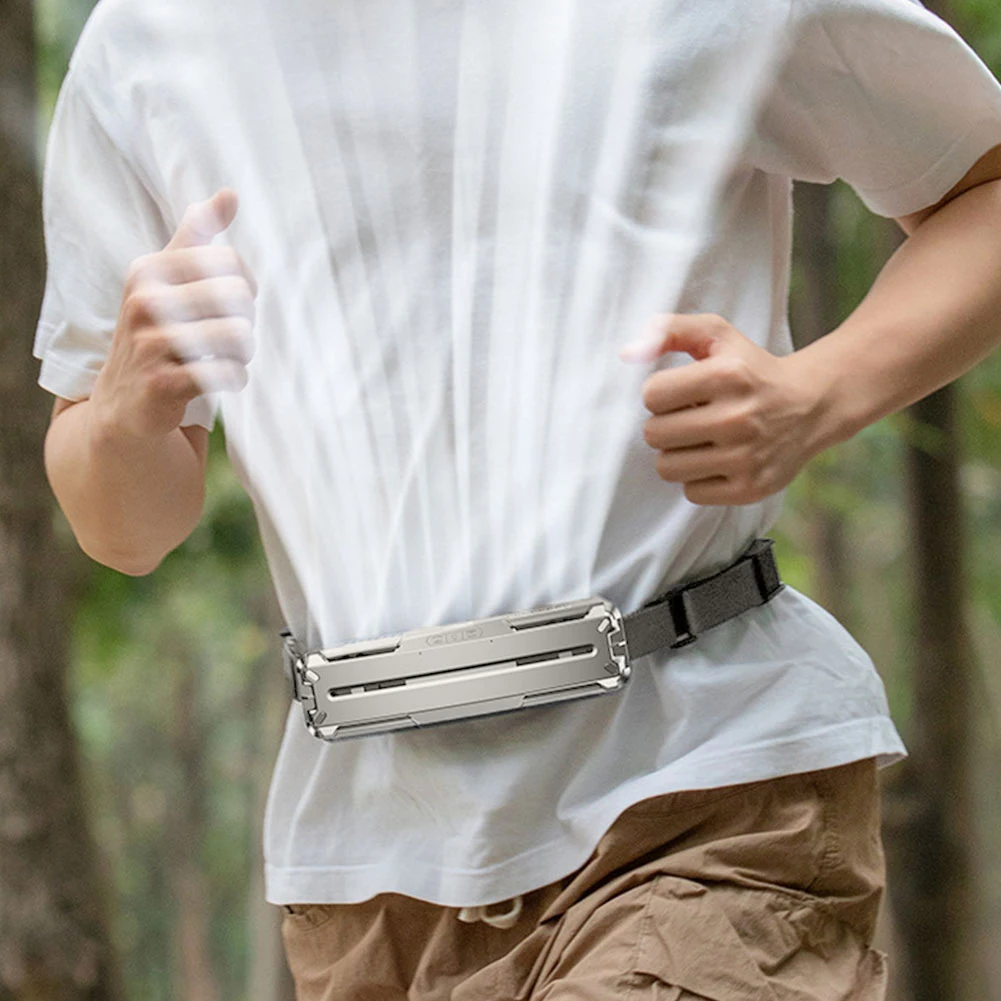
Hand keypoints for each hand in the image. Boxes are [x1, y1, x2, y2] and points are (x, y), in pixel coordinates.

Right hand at [90, 188, 257, 439]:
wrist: (123, 403)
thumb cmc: (155, 332)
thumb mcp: (165, 280)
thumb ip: (196, 235)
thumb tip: (230, 193)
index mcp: (148, 270)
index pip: (230, 262)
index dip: (246, 285)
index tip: (234, 304)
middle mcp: (145, 302)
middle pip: (239, 298)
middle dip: (246, 321)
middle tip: (231, 337)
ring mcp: (152, 344)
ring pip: (240, 337)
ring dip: (244, 353)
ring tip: (227, 358)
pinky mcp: (164, 383)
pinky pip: (229, 374)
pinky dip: (235, 379)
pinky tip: (220, 381)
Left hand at [619, 313, 824, 505]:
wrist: (813, 405)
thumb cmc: (751, 369)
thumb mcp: (717, 335)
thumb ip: (669, 330)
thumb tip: (627, 354)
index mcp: (727, 375)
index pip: (651, 395)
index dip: (659, 393)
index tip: (680, 392)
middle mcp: (738, 418)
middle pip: (654, 434)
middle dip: (665, 425)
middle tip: (689, 418)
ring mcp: (745, 457)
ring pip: (667, 467)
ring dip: (677, 454)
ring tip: (700, 440)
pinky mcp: (750, 489)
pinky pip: (691, 492)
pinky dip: (698, 479)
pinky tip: (717, 460)